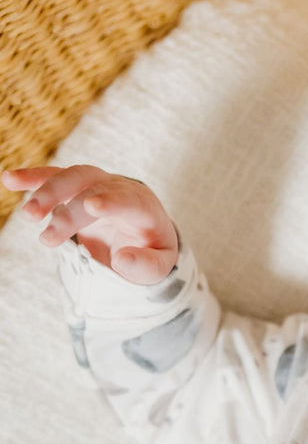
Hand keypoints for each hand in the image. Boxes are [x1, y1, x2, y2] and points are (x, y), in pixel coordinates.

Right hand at [1, 164, 178, 284]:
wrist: (143, 236)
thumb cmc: (150, 252)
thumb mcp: (157, 267)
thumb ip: (145, 266)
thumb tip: (123, 260)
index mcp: (143, 207)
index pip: (127, 200)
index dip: (110, 201)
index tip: (91, 207)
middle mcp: (118, 189)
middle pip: (92, 189)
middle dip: (69, 211)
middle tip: (48, 238)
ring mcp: (95, 184)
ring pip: (70, 178)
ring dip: (46, 192)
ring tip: (28, 215)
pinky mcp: (75, 188)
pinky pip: (53, 177)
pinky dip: (32, 178)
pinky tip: (10, 180)